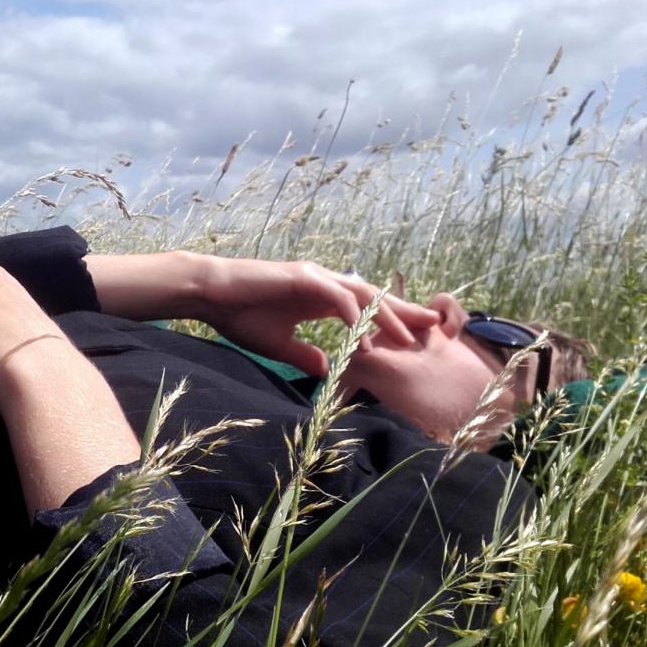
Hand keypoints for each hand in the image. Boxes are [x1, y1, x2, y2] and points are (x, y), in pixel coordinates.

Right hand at [197, 258, 441, 376]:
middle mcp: (323, 282)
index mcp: (320, 296)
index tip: (416, 336)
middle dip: (405, 312)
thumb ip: (305, 355)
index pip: (365, 307)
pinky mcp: (302, 278)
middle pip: (373, 296)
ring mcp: (314, 277)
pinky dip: (354, 316)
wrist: (211, 295)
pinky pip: (337, 297)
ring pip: (361, 294)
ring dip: (386, 316)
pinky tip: (366, 336)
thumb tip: (326, 369)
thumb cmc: (240, 316)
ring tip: (408, 338)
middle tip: (435, 327)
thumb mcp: (279, 344)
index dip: (392, 319)